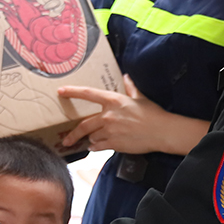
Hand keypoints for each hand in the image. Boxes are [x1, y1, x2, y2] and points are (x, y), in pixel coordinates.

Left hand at [58, 75, 204, 153]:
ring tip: (92, 140)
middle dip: (73, 134)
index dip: (73, 92)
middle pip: (84, 124)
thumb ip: (130, 88)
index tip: (61, 91)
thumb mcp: (140, 98)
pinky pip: (98, 146)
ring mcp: (110, 130)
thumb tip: (126, 77)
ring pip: (92, 136)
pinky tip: (97, 146)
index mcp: (113, 100)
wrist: (162, 131)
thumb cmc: (153, 114)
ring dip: (91, 139)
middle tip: (66, 139)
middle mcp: (108, 115)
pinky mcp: (114, 144)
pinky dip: (96, 147)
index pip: (88, 93)